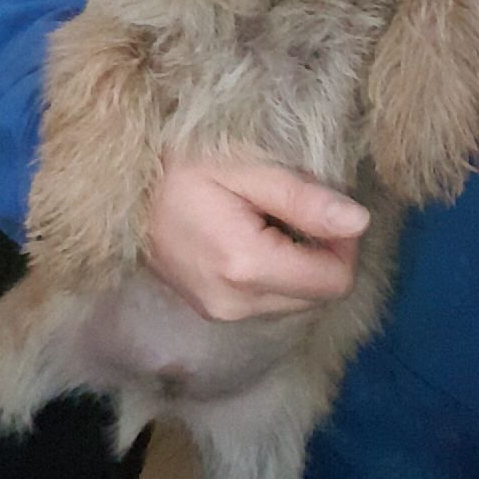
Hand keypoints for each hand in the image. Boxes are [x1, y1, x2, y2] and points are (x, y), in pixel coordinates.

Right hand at [146, 155, 369, 320]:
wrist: (118, 188)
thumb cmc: (178, 166)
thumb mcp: (243, 167)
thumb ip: (302, 198)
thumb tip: (360, 222)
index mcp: (246, 267)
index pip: (335, 280)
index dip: (344, 243)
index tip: (323, 205)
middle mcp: (236, 304)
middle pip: (318, 294)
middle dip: (320, 252)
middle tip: (290, 206)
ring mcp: (220, 312)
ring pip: (296, 299)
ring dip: (297, 262)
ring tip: (264, 219)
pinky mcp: (212, 310)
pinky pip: (268, 300)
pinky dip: (274, 272)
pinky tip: (248, 235)